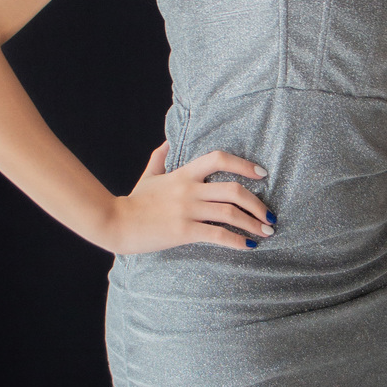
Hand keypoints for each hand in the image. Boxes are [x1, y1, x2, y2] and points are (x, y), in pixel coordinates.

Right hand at [108, 146, 276, 253]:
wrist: (116, 222)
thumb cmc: (134, 201)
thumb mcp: (149, 176)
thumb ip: (160, 157)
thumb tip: (168, 141)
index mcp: (184, 174)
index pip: (219, 158)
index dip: (244, 164)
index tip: (262, 175)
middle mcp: (189, 189)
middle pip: (234, 190)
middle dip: (258, 204)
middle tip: (270, 215)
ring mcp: (187, 210)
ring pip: (231, 213)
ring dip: (254, 223)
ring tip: (267, 232)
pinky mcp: (184, 231)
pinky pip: (218, 235)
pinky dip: (238, 241)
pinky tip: (249, 246)